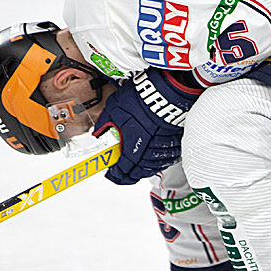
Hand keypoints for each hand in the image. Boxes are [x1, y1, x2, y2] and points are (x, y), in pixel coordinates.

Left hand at [94, 69, 201, 184]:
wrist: (164, 94)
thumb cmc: (140, 101)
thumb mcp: (113, 109)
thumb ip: (104, 123)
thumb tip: (97, 131)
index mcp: (132, 149)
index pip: (122, 171)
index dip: (115, 176)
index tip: (112, 175)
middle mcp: (148, 153)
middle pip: (139, 173)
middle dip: (129, 176)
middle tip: (123, 174)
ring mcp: (163, 149)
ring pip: (153, 167)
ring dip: (144, 169)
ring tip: (137, 166)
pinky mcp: (174, 143)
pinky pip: (165, 159)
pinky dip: (158, 161)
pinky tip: (154, 157)